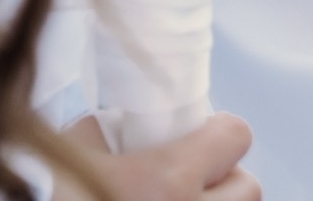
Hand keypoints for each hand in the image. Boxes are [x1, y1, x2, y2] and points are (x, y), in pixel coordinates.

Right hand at [62, 113, 258, 199]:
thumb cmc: (63, 199)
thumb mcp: (74, 155)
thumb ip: (104, 128)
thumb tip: (123, 121)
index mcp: (168, 180)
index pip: (236, 136)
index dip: (220, 132)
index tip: (200, 136)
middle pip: (248, 187)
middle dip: (226, 180)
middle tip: (194, 180)